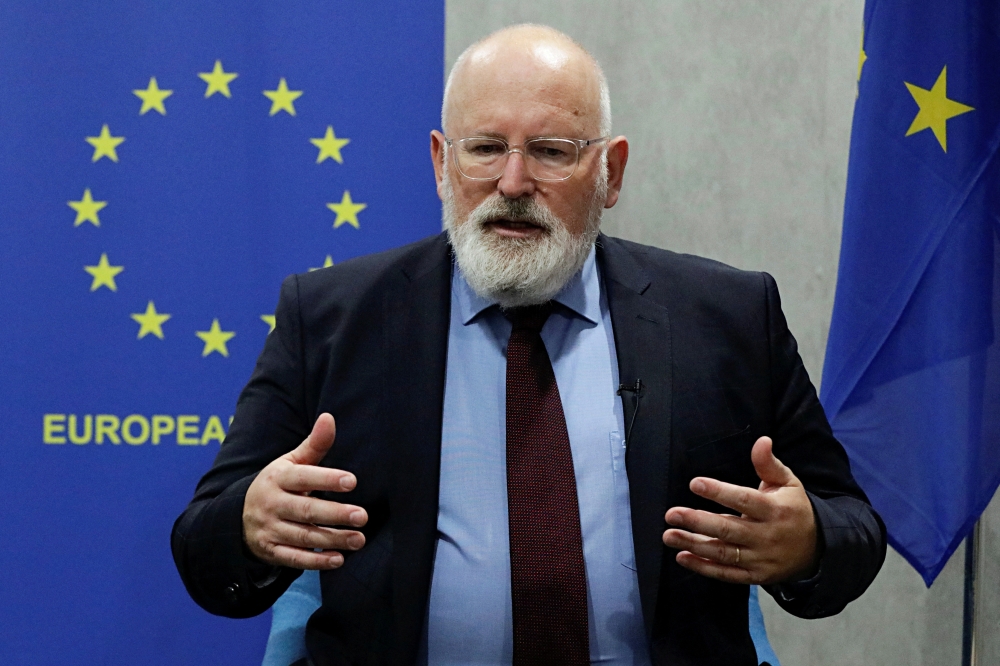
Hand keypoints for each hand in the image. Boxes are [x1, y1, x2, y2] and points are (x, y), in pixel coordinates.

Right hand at [243, 413, 367, 569]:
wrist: (237, 517)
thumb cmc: (277, 484)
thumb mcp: (290, 462)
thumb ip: (313, 445)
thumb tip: (329, 417)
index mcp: (278, 478)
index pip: (304, 477)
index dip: (327, 479)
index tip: (352, 481)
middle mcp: (272, 504)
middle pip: (305, 510)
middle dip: (335, 514)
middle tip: (363, 515)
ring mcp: (270, 529)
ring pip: (303, 536)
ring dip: (332, 539)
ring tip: (359, 539)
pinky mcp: (270, 551)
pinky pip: (293, 559)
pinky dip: (315, 561)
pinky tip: (338, 559)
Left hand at [662, 436, 816, 584]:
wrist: (818, 549)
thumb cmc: (794, 509)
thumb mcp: (788, 483)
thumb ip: (769, 464)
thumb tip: (762, 440)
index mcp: (774, 510)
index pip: (744, 500)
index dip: (719, 492)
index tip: (695, 484)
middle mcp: (767, 536)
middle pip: (728, 529)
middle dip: (697, 522)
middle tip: (671, 514)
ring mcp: (761, 559)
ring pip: (724, 553)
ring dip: (694, 545)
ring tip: (669, 535)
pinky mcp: (756, 575)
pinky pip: (727, 574)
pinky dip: (704, 567)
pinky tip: (682, 556)